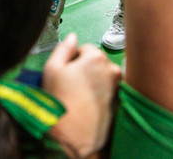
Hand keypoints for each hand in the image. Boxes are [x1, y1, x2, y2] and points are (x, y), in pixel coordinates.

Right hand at [44, 34, 121, 157]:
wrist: (73, 135)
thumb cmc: (61, 102)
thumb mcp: (52, 68)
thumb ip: (63, 48)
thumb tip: (72, 38)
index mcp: (96, 57)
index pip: (85, 48)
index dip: (73, 59)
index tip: (67, 71)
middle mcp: (112, 69)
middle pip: (96, 62)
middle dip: (86, 69)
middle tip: (73, 84)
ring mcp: (118, 87)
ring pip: (103, 77)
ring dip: (95, 81)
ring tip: (81, 96)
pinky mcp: (121, 102)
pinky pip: (109, 91)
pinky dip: (102, 94)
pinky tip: (90, 104)